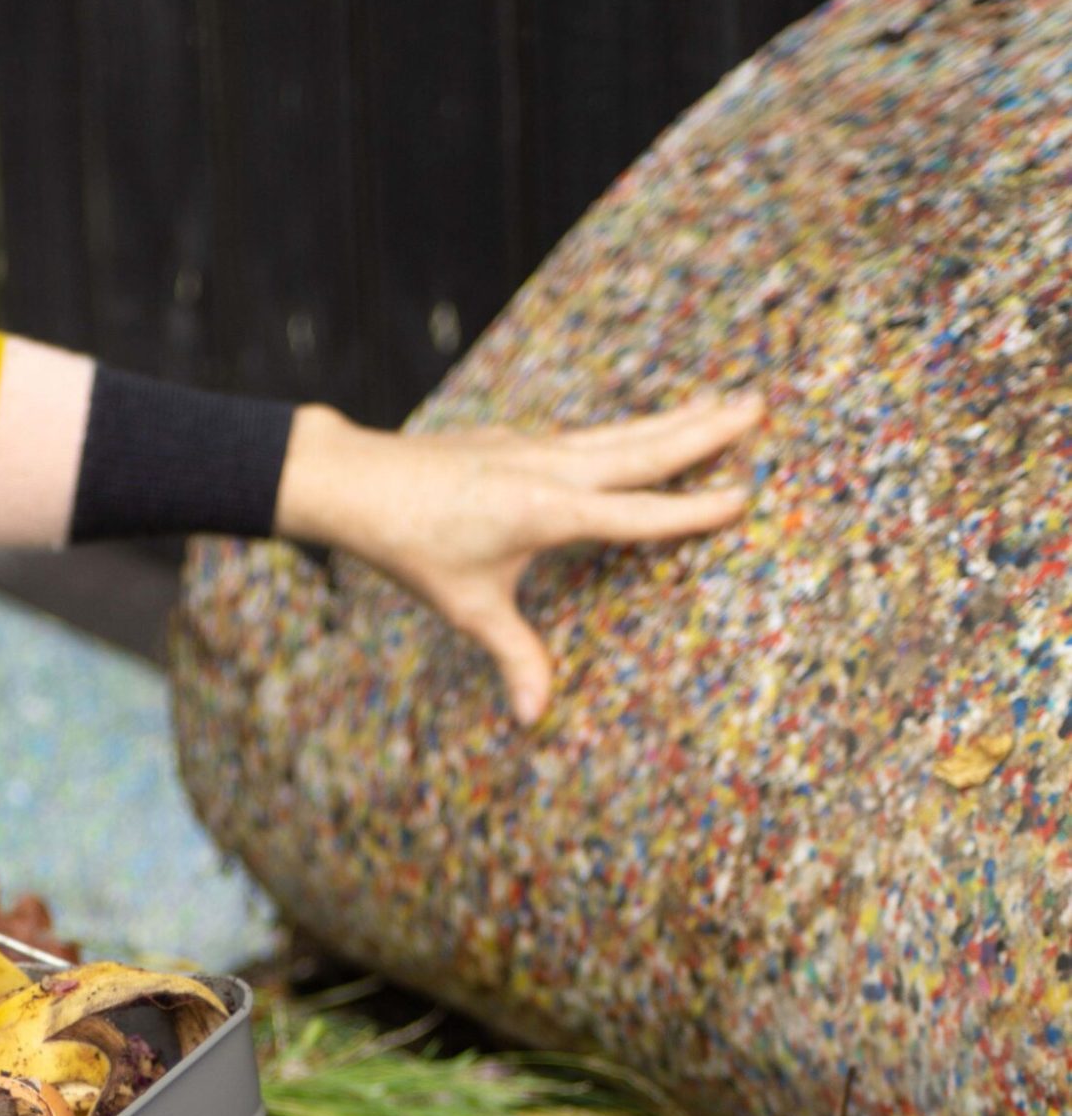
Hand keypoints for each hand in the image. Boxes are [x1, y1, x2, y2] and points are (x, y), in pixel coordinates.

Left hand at [274, 390, 763, 723]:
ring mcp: (534, 446)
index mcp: (546, 510)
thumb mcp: (467, 608)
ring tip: (722, 397)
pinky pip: (588, 432)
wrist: (356, 483)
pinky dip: (626, 427)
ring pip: (618, 432)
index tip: (744, 495)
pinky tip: (640, 426)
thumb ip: (513, 657)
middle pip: (641, 448)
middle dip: (702, 429)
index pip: (636, 513)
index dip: (691, 510)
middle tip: (758, 406)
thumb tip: (535, 718)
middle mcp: (549, 467)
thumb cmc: (411, 548)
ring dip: (672, 417)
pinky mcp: (517, 439)